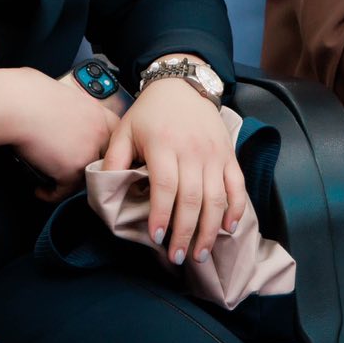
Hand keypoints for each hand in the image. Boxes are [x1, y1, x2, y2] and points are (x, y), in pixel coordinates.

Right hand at [0, 67, 121, 199]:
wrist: (18, 103)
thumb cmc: (29, 93)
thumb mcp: (61, 96)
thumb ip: (72, 112)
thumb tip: (63, 120)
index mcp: (97, 113)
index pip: (115, 135)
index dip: (103, 146)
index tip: (92, 152)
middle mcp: (98, 133)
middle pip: (103, 159)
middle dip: (88, 166)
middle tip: (71, 171)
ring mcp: (87, 153)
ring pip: (85, 177)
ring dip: (70, 182)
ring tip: (53, 181)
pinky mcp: (70, 170)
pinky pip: (65, 190)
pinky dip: (52, 194)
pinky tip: (42, 190)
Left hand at [100, 76, 244, 265]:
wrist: (181, 86)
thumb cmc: (149, 113)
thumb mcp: (124, 130)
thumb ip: (114, 160)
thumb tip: (106, 190)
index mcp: (163, 145)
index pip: (165, 185)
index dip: (162, 213)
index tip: (156, 237)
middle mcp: (192, 151)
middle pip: (192, 198)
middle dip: (185, 232)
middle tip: (176, 257)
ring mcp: (214, 154)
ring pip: (217, 198)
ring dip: (210, 230)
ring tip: (200, 254)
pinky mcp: (229, 156)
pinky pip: (237, 186)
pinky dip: (236, 209)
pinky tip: (228, 229)